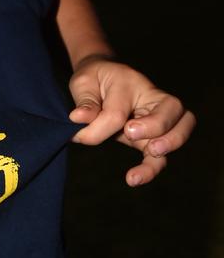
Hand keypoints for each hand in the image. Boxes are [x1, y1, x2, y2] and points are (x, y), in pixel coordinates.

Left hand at [68, 55, 195, 185]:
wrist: (102, 79)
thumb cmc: (94, 80)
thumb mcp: (83, 83)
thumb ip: (85, 101)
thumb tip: (78, 118)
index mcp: (129, 81)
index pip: (118, 110)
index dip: (97, 127)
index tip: (77, 134)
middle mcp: (150, 97)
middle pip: (172, 107)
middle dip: (156, 124)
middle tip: (130, 133)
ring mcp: (157, 118)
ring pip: (180, 129)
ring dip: (168, 144)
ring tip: (152, 153)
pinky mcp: (153, 137)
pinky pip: (162, 154)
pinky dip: (152, 168)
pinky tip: (133, 179)